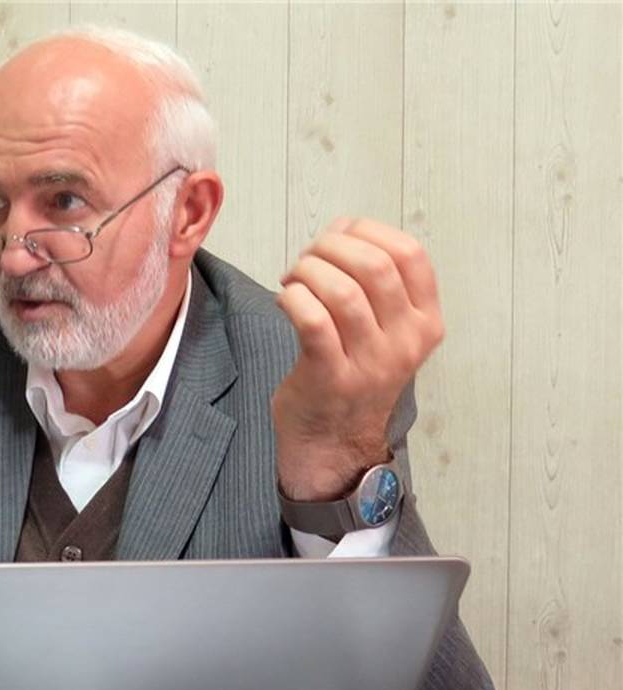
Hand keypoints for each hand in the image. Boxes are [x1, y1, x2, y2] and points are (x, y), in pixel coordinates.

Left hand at [273, 217, 444, 500]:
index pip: (411, 255)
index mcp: (425, 322)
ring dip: (307, 271)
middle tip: (307, 257)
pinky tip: (284, 299)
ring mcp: (371, 363)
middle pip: (373, 266)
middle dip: (330, 247)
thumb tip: (342, 226)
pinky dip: (293, 298)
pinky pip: (312, 319)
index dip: (369, 231)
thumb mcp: (383, 328)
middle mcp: (405, 342)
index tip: (340, 234)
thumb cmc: (352, 372)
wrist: (334, 441)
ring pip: (341, 290)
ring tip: (293, 279)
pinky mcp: (331, 377)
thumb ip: (370, 276)